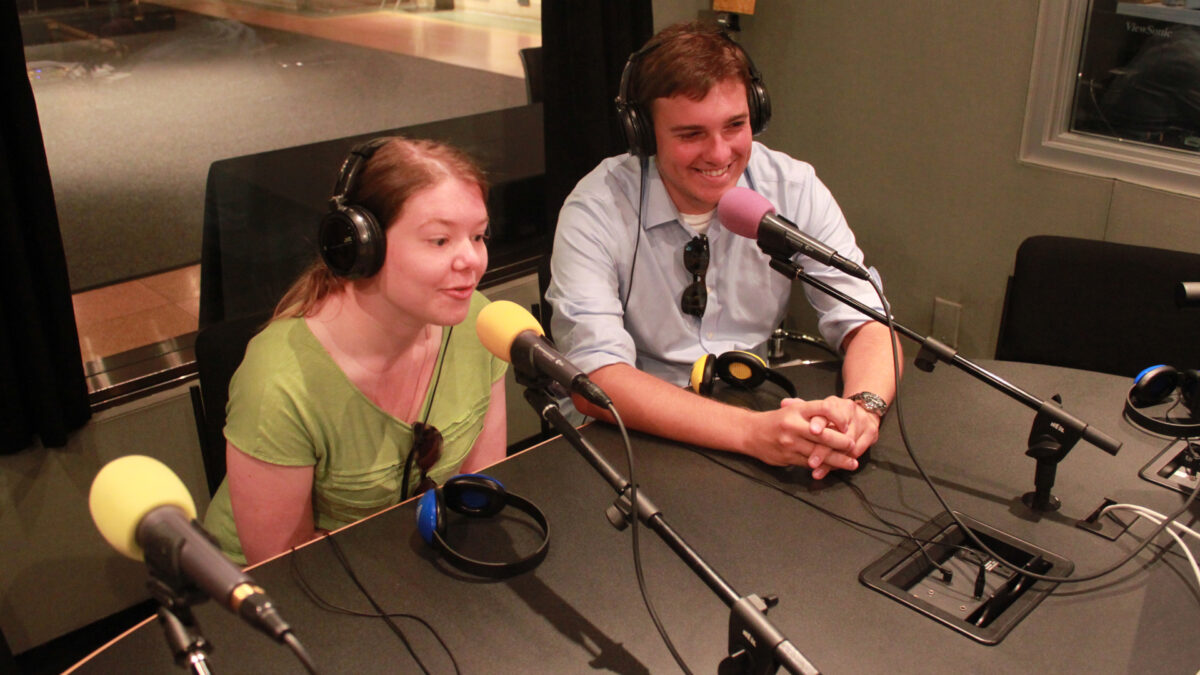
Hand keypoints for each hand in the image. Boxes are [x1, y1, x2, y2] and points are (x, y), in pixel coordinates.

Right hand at [741, 396, 859, 474]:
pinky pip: (809, 463)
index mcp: (798, 410)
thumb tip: (839, 419)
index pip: (824, 409)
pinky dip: (823, 466)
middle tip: (853, 447)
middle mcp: (794, 425)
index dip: (839, 418)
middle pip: (824, 435)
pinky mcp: (787, 457)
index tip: (847, 425)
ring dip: (838, 460)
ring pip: (819, 453)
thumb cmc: (776, 421)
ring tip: (851, 463)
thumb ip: (813, 413)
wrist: (751, 433)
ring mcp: (790, 443)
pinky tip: (833, 468)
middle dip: (842, 443)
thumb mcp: (793, 410)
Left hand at [805, 398, 881, 478]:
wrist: (863, 410)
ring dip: (832, 460)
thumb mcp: (819, 407)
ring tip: (818, 471)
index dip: (820, 421)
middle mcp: (849, 411)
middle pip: (837, 432)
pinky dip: (844, 461)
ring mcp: (862, 422)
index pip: (826, 411)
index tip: (812, 431)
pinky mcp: (871, 433)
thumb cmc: (834, 412)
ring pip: (848, 445)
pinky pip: (858, 451)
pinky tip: (832, 469)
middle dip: (824, 449)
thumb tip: (784, 403)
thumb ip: (801, 406)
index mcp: (834, 403)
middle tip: (811, 462)